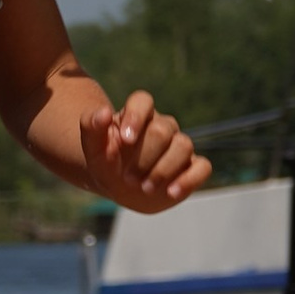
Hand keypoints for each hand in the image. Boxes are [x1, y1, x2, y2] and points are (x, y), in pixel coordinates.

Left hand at [83, 89, 211, 214]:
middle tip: (128, 178)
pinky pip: (203, 167)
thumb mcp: (93, 148)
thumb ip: (91, 126)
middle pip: (163, 130)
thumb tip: (103, 112)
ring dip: (163, 170)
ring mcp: (178, 146)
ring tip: (145, 188)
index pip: (143, 101)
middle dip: (145, 156)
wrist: (119, 187)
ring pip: (184, 145)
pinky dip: (189, 180)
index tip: (124, 141)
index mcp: (138, 114)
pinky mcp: (191, 167)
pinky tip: (171, 192)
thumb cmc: (106, 162)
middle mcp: (162, 126)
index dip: (136, 117)